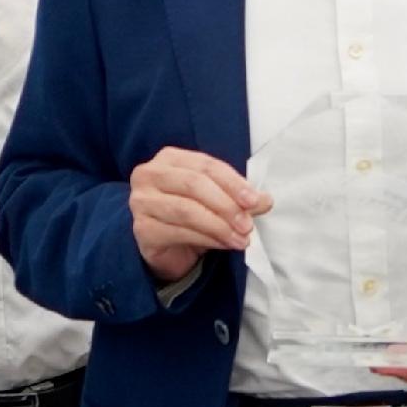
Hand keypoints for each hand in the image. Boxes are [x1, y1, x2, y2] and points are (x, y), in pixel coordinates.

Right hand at [129, 147, 268, 285]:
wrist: (166, 248)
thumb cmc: (191, 215)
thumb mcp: (217, 201)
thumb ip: (238, 197)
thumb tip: (265, 200)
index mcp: (169, 158)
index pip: (205, 165)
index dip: (232, 182)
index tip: (255, 200)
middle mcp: (149, 175)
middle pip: (193, 184)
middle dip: (226, 205)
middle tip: (248, 224)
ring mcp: (141, 202)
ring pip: (186, 210)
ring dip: (219, 226)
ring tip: (241, 238)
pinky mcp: (142, 229)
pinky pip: (178, 232)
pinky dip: (206, 239)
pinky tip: (224, 244)